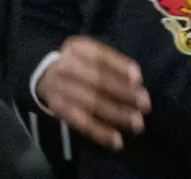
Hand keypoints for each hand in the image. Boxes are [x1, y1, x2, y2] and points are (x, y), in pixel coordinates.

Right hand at [34, 36, 151, 150]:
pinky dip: (100, 133)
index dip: (120, 67)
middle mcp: (66, 66)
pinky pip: (82, 123)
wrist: (45, 77)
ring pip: (92, 103)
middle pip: (97, 80)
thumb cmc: (79, 66)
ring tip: (137, 124)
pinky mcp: (59, 110)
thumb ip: (112, 64)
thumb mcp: (90, 55)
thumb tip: (137, 81)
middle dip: (124, 93)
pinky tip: (117, 141)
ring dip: (117, 114)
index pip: (100, 57)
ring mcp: (60, 89)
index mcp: (76, 49)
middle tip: (145, 104)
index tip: (139, 79)